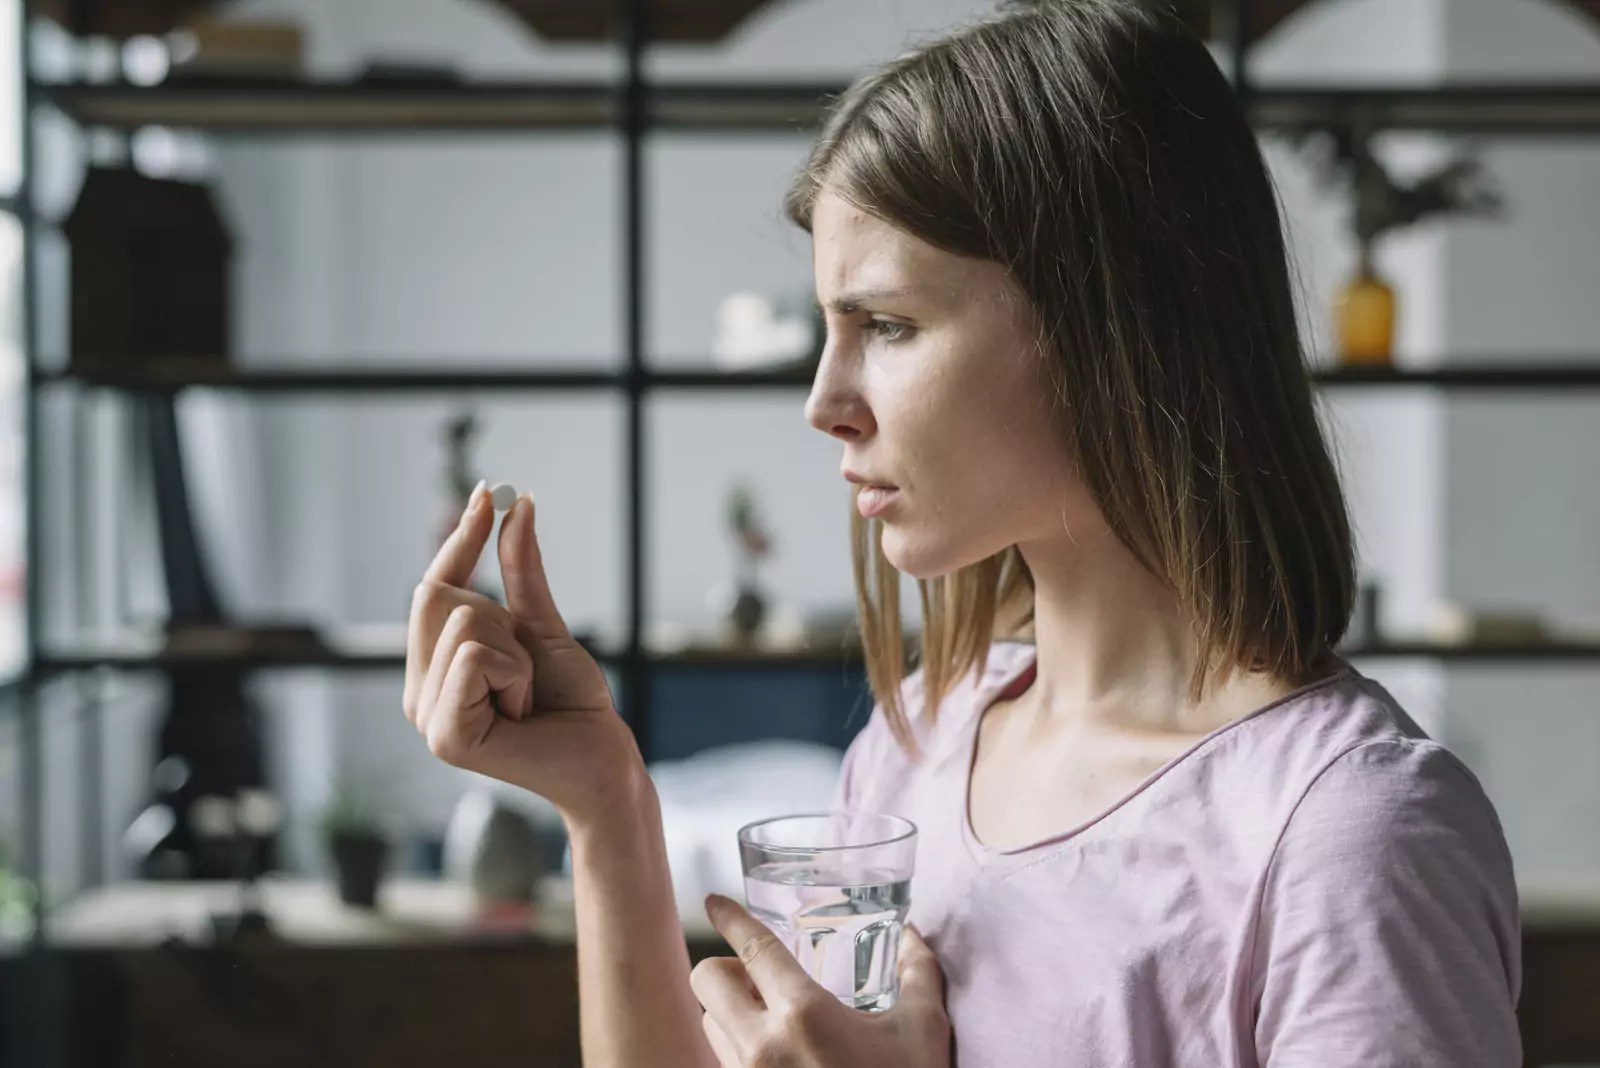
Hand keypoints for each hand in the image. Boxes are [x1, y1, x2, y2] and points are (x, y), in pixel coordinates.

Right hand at [404, 484, 643, 828]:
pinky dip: (515, 674)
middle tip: (526, 667)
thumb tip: (517, 505)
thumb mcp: (543, 626)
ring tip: (527, 697)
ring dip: (517, 654)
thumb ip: (521, 571)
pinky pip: (474, 657)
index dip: (460, 538)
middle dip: (503, 617)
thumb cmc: (572, 701)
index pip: (433, 587)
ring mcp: (426, 716)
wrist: (602, 758)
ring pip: (464, 624)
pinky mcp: (445, 737)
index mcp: (434, 666)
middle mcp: (419, 690)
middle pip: (438, 596)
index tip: (488, 491)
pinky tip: (523, 712)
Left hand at [691, 895, 951, 1067]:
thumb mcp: (923, 1031)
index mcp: (805, 1014)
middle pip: (706, 980)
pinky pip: (721, 1064)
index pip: (752, 947)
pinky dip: (736, 1049)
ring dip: (728, 1011)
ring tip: (766, 1018)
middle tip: (757, 977)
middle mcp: (763, 1046)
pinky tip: (771, 1055)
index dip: (729, 917)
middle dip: (724, 968)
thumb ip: (918, 973)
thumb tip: (913, 935)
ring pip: (708, 1024)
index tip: (714, 901)